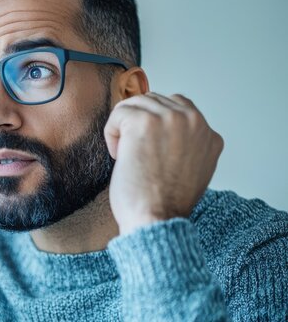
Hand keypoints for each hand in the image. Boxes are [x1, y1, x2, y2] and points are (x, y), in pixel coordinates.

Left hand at [104, 93, 223, 234]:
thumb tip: (162, 128)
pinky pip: (119, 113)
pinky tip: (119, 156)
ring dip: (124, 129)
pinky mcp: (144, 121)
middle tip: (135, 155)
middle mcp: (195, 122)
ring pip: (135, 104)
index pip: (178, 108)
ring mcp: (171, 119)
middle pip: (154, 101)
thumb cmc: (164, 204)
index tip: (149, 153)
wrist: (155, 220)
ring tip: (127, 156)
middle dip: (138, 125)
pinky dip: (111, 134)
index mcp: (210, 136)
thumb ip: (187, 145)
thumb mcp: (192, 171)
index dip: (155, 128)